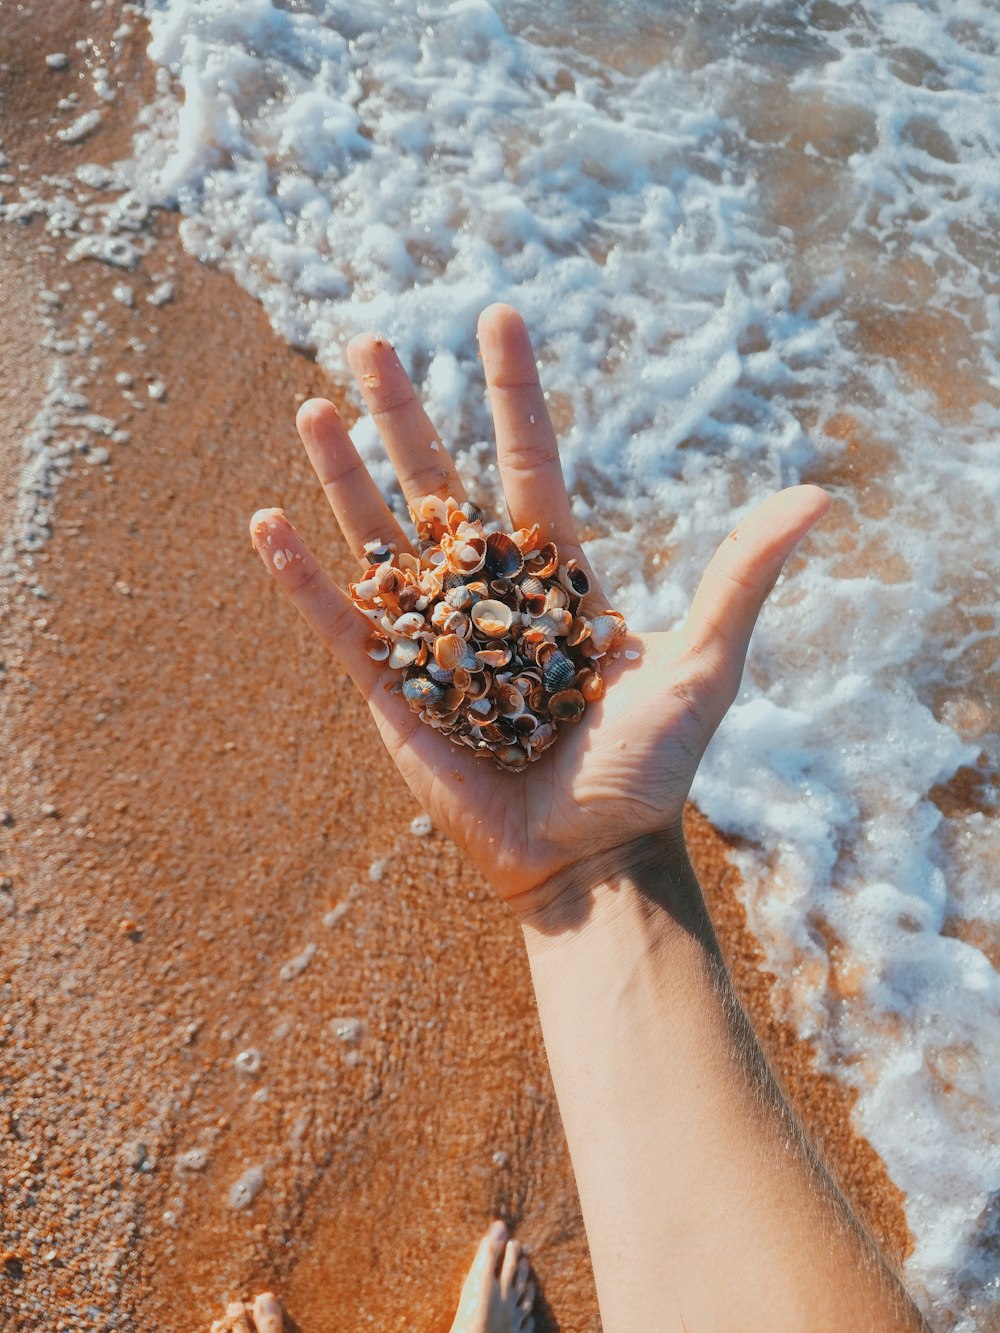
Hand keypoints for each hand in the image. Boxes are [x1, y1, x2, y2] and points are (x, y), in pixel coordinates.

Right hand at [249, 304, 827, 912]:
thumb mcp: (703, 664)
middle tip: (368, 340)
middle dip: (404, 415)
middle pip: (438, 486)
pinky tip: (268, 523)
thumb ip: (741, 577)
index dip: (513, 393)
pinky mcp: (391, 689)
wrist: (590, 857)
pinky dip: (304, 579)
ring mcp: (436, 637)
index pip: (528, 464)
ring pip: (381, 541)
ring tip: (311, 408)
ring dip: (344, 477)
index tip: (496, 316)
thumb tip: (817, 494)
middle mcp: (490, 595)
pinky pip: (340, 625)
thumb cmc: (650, 768)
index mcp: (556, 577)